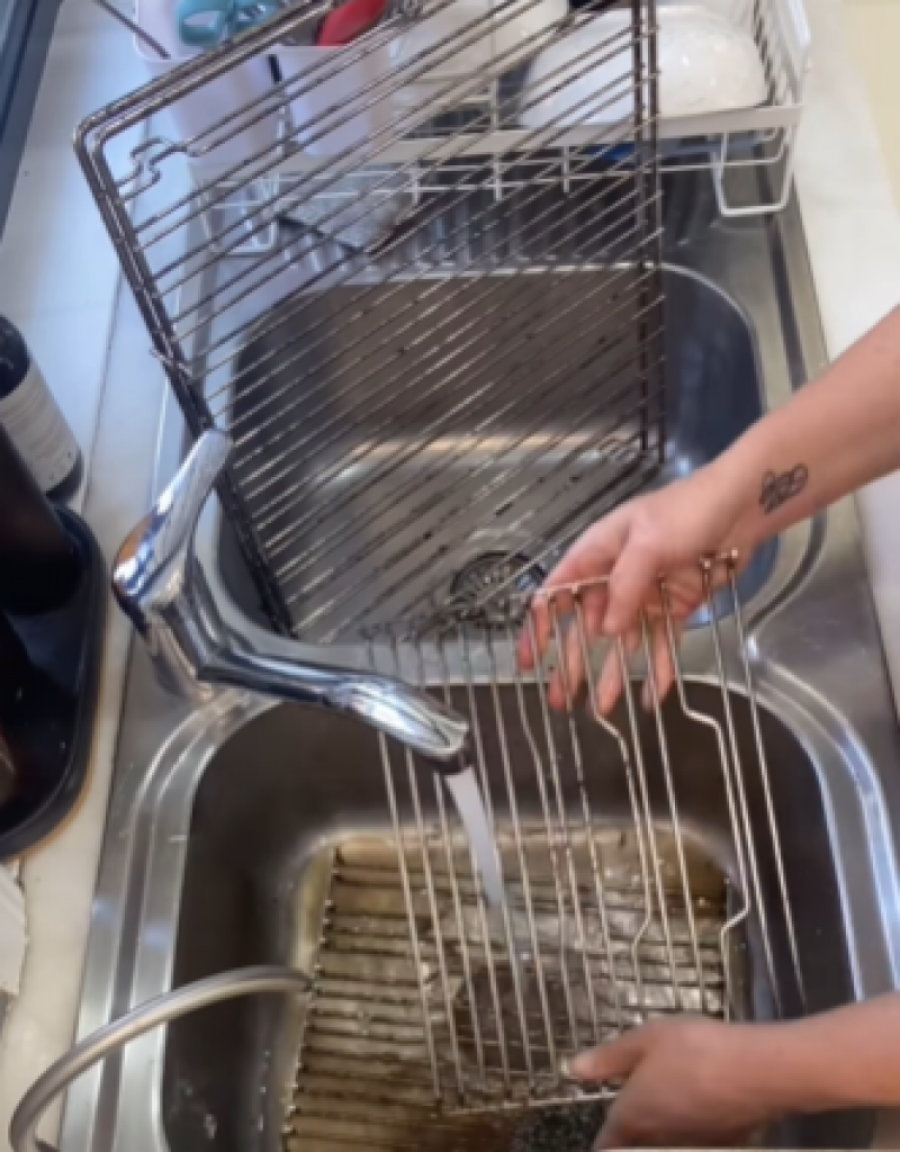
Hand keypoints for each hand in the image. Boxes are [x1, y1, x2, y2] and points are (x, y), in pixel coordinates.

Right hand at [518, 463, 754, 711]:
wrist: (740, 506)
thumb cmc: (687, 510)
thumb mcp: (648, 540)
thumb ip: (625, 585)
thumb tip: (607, 630)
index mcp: (597, 554)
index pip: (557, 594)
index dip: (540, 627)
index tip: (529, 660)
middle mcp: (615, 578)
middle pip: (586, 626)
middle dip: (572, 663)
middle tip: (560, 697)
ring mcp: (645, 595)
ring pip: (621, 641)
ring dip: (611, 673)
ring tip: (599, 709)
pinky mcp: (675, 607)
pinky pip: (661, 643)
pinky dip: (657, 669)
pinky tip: (650, 696)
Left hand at [567, 1018, 788, 1147]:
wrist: (756, 1070)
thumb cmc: (693, 1048)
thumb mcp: (645, 1038)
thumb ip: (609, 1058)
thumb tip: (573, 1070)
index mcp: (634, 1115)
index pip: (608, 1143)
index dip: (604, 1144)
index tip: (603, 1142)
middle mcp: (659, 1139)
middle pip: (638, 1149)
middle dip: (632, 1141)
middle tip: (630, 1127)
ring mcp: (693, 1145)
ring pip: (668, 1147)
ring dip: (662, 1139)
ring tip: (664, 1114)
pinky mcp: (724, 1145)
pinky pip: (699, 1143)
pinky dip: (693, 1135)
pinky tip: (701, 1114)